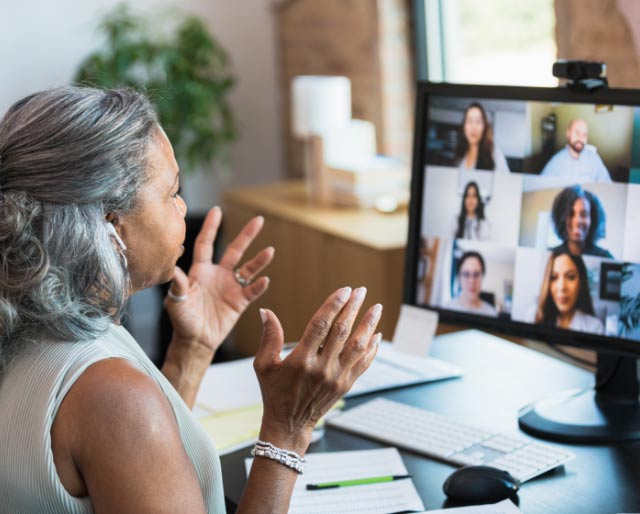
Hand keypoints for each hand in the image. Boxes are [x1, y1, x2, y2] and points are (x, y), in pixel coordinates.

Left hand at [164, 206, 273, 359]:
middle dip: (247, 235)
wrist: (195, 341)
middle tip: (259, 220)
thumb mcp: (176, 301)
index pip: (206, 243)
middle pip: (234, 250)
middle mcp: (218, 275)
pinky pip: (252, 290)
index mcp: (201, 271)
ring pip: (248, 269)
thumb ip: (178, 285)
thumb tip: (174, 269)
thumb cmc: (182, 320)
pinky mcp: (239, 302)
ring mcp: (230, 287)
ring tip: (270, 251)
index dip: (211, 227)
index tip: (217, 210)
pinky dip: (259, 285)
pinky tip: (265, 280)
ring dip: (259, 260)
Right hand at [253, 287, 381, 451]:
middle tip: (361, 291)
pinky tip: (376, 334)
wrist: (290, 423)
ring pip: (357, 346)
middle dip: (353, 308)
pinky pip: (363, 363)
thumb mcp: (264, 365)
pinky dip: (372, 348)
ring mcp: (337, 378)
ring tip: (376, 308)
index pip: (321, 326)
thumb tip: (265, 311)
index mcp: (301, 360)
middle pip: (342, 332)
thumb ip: (268, 337)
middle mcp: (322, 368)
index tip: (344, 290)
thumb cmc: (274, 392)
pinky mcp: (346, 385)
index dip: (333, 305)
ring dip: (368, 325)